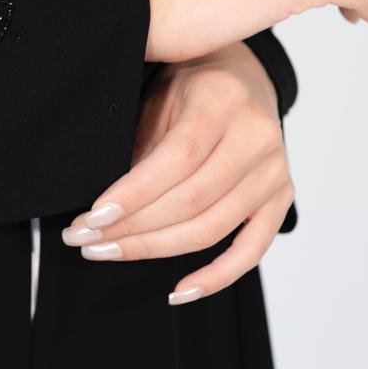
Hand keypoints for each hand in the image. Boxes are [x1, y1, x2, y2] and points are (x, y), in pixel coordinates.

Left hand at [60, 40, 293, 304]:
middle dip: (132, 227)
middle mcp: (257, 136)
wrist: (243, 77)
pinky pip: (251, 250)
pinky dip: (217, 276)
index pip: (176, 160)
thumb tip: (104, 207)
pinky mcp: (281, 199)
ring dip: (155, 250)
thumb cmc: (190, 87)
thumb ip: (143, 146)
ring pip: (212, 228)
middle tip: (85, 240)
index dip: (133, 195)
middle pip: (192, 200)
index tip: (91, 218)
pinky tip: (179, 291)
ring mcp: (274, 171)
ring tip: (107, 252)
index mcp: (222, 100)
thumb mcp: (160, 97)